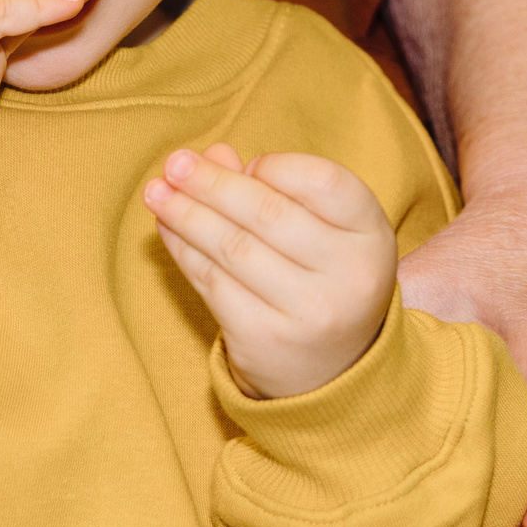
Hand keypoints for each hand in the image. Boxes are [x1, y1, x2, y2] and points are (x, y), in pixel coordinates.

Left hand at [142, 143, 397, 399]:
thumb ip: (276, 187)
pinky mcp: (263, 337)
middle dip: (212, 183)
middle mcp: (348, 275)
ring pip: (231, 247)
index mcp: (371, 235)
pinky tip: (167, 228)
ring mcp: (307, 311)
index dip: (275, 166)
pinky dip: (183, 249)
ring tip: (156, 191)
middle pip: (267, 213)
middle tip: (175, 163)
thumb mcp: (324, 229)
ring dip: (185, 214)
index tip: (247, 164)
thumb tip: (213, 156)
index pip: (322, 181)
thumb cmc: (324, 277)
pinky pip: (211, 281)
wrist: (334, 370)